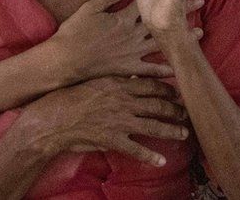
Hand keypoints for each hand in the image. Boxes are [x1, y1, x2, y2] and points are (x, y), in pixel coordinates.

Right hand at [16, 76, 189, 166]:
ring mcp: (120, 122)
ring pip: (153, 126)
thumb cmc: (70, 97)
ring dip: (171, 131)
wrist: (52, 119)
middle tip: (186, 114)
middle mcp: (124, 102)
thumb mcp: (94, 81)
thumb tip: (131, 77)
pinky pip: (137, 150)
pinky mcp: (113, 140)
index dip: (168, 90)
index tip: (178, 93)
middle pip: (158, 105)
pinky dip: (150, 156)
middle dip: (175, 110)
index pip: (151, 86)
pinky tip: (161, 161)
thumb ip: (115, 81)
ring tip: (184, 134)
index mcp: (119, 85)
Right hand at [48, 0, 204, 81]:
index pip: (150, 3)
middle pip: (161, 21)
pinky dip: (164, 70)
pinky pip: (150, 70)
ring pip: (162, 44)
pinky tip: (178, 68)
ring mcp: (132, 53)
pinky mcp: (127, 68)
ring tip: (199, 32)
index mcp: (123, 18)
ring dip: (180, 38)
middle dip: (181, 11)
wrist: (65, 61)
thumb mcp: (89, 7)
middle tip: (200, 2)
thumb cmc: (74, 33)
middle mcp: (132, 35)